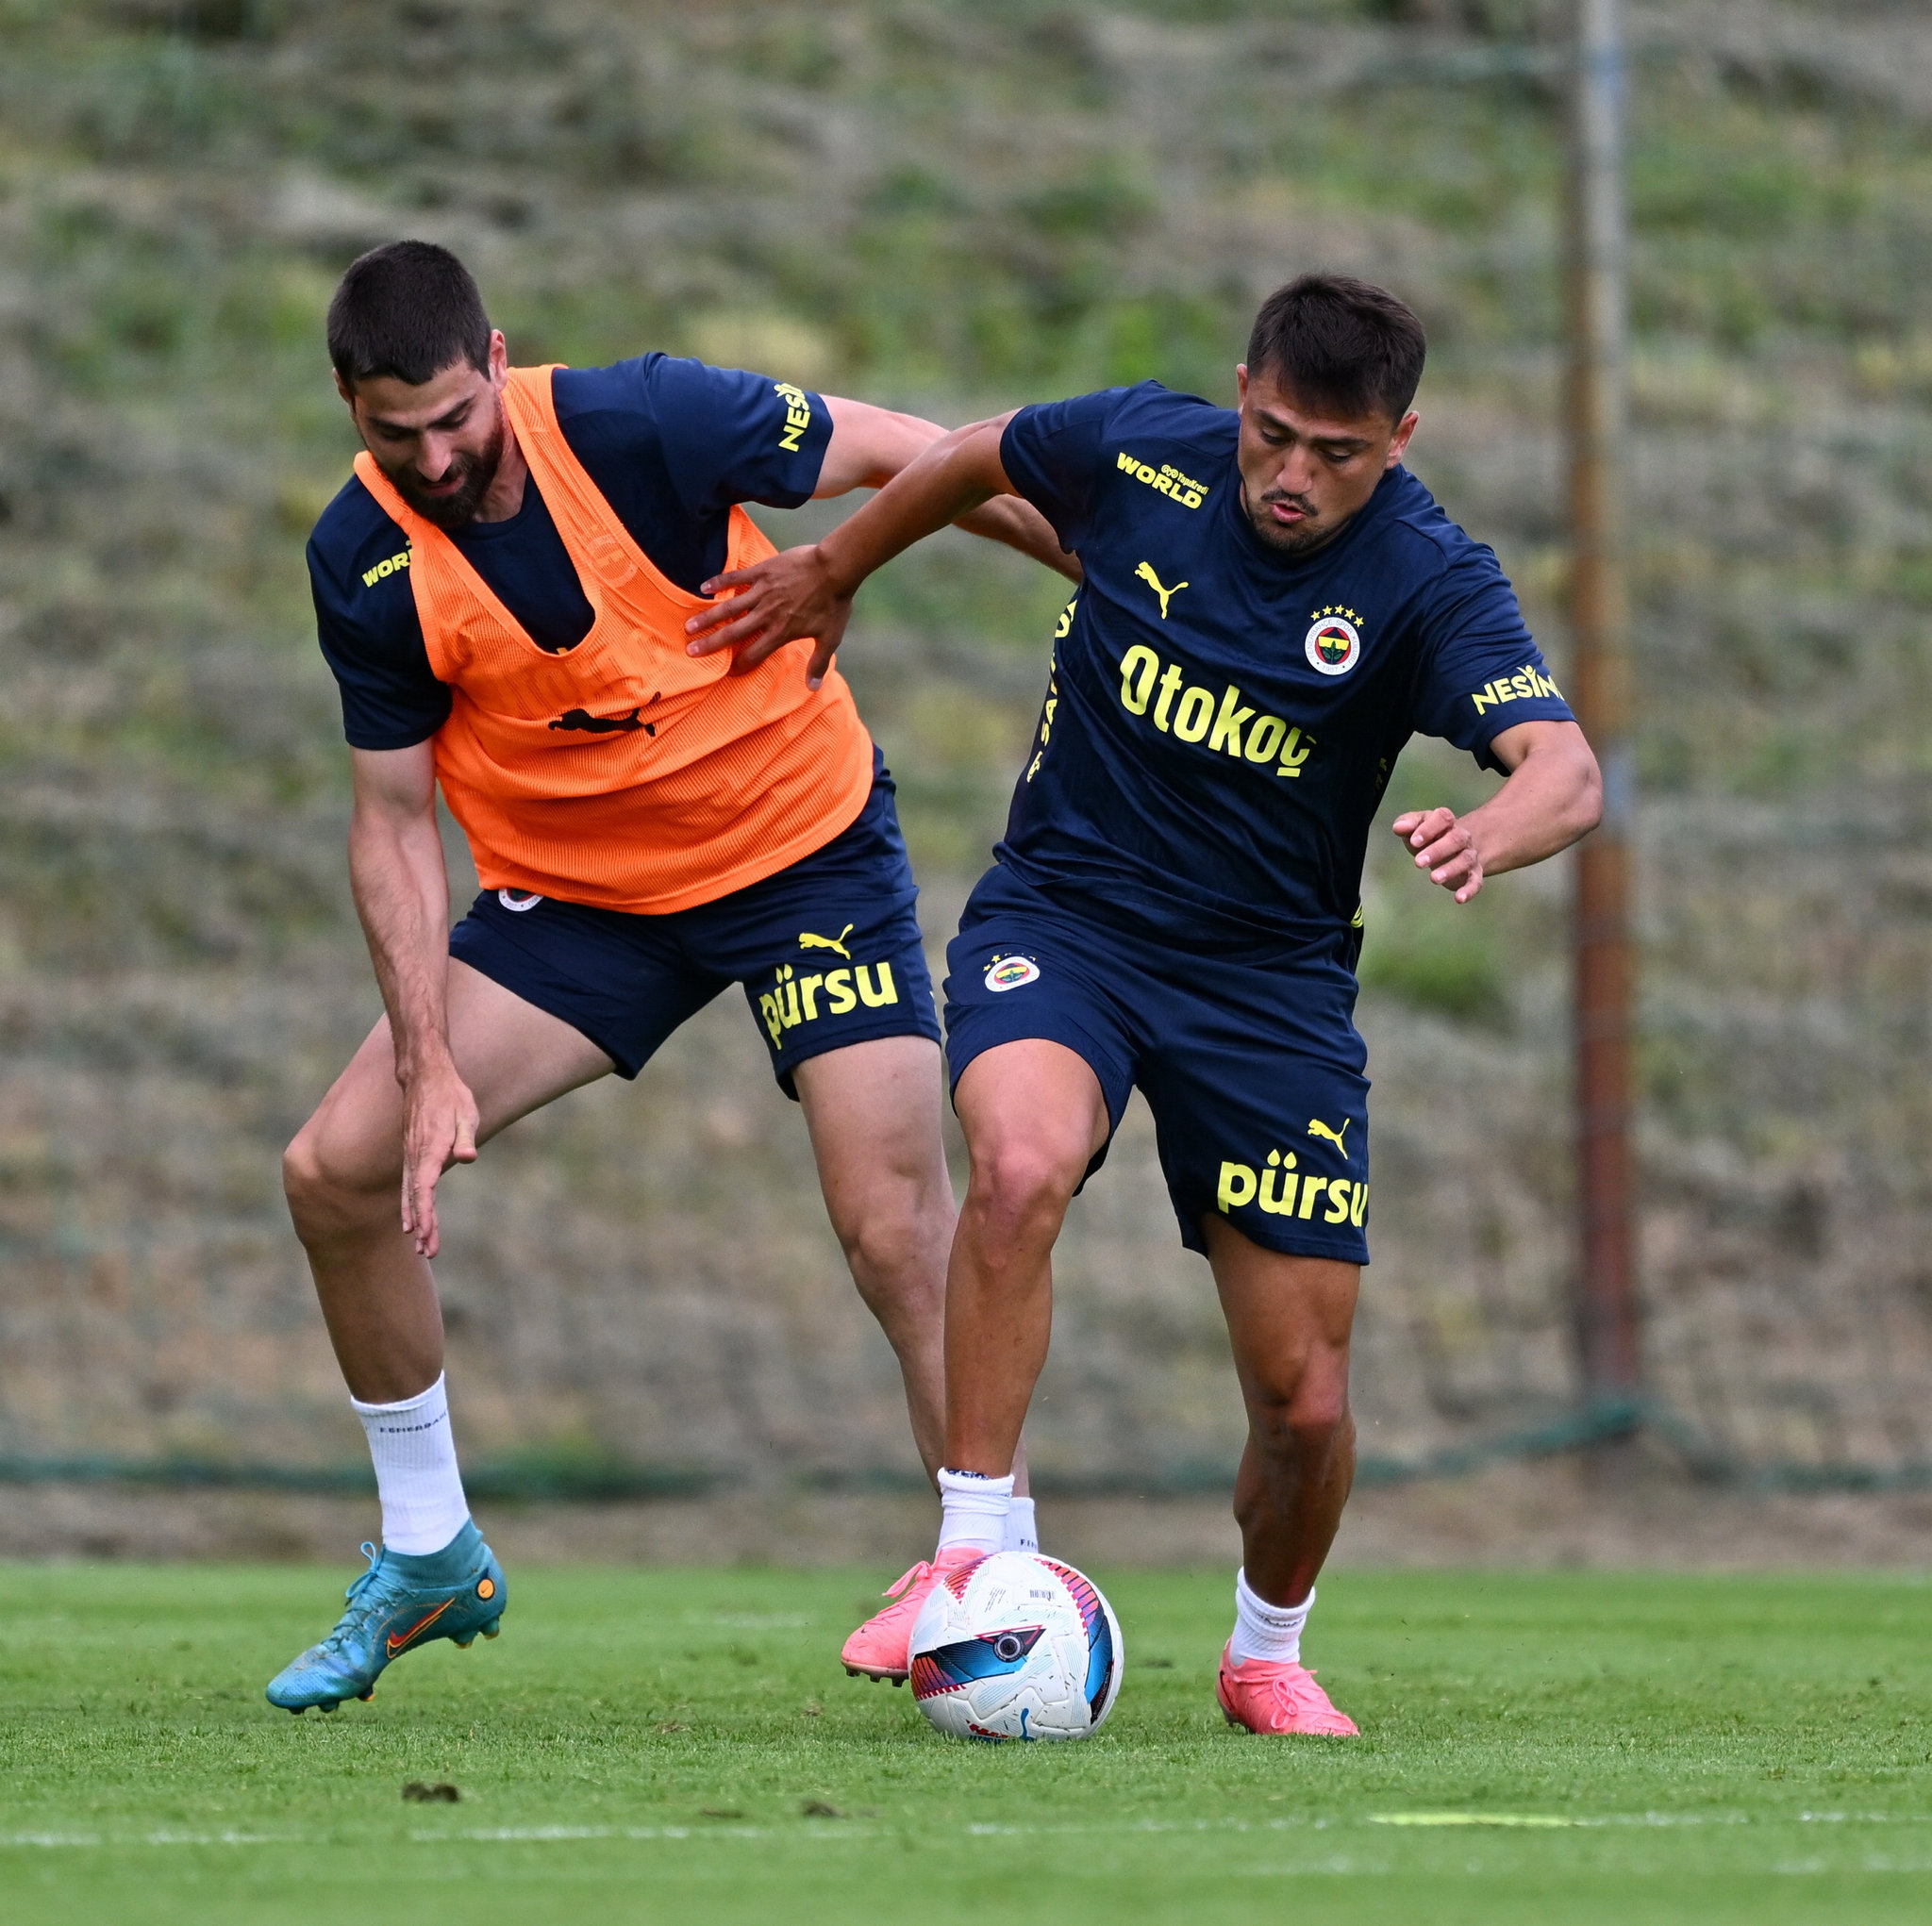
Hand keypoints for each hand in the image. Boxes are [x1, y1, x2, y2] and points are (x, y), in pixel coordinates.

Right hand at [397, 1053, 479, 1257]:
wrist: (425, 1077)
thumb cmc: (451, 1096)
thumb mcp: (466, 1111)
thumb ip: (465, 1135)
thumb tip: (468, 1156)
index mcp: (429, 1148)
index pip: (424, 1187)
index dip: (425, 1211)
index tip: (426, 1233)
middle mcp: (416, 1156)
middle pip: (416, 1197)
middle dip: (423, 1225)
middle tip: (427, 1252)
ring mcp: (411, 1157)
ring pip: (410, 1195)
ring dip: (416, 1221)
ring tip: (421, 1247)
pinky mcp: (412, 1156)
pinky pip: (409, 1186)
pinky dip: (410, 1206)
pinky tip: (411, 1223)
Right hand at [683, 543, 851, 688]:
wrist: (835, 569)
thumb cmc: (834, 604)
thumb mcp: (830, 638)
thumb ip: (819, 663)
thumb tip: (813, 688)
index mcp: (781, 632)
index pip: (753, 654)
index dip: (738, 666)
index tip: (725, 672)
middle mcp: (767, 615)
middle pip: (733, 633)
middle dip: (711, 644)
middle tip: (692, 651)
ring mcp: (762, 593)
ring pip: (728, 608)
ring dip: (708, 617)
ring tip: (690, 626)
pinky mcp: (762, 572)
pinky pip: (735, 578)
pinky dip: (719, 582)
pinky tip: (703, 588)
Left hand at [1393, 805, 1484, 903]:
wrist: (1450, 851)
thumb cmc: (1427, 837)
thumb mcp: (1414, 828)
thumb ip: (1406, 824)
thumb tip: (1398, 827)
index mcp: (1446, 823)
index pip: (1443, 818)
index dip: (1429, 829)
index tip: (1414, 842)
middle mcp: (1461, 837)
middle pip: (1456, 839)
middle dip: (1437, 851)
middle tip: (1419, 863)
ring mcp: (1469, 855)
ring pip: (1465, 859)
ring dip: (1451, 869)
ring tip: (1434, 878)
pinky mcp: (1473, 874)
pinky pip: (1476, 881)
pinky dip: (1470, 890)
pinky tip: (1459, 899)